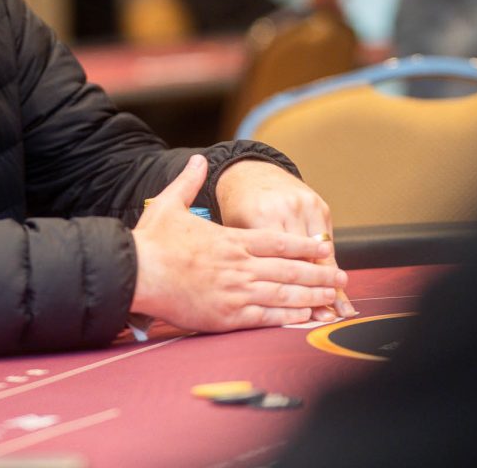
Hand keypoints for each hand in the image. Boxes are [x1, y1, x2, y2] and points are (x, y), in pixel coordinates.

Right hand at [131, 155, 346, 331]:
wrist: (136, 272)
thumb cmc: (150, 242)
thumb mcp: (169, 204)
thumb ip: (188, 182)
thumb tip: (198, 160)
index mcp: (230, 240)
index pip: (278, 242)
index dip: (305, 246)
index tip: (324, 248)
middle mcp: (239, 266)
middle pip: (289, 270)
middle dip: (318, 273)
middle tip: (341, 277)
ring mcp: (235, 292)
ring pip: (283, 293)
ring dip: (311, 295)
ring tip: (331, 297)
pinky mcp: (227, 316)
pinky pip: (266, 316)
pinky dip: (289, 316)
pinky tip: (305, 316)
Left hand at [217, 160, 357, 318]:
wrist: (249, 172)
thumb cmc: (236, 208)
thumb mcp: (231, 230)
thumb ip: (243, 258)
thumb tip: (250, 297)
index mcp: (259, 215)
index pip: (278, 260)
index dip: (290, 288)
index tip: (300, 312)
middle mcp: (285, 209)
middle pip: (305, 257)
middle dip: (318, 289)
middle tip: (328, 316)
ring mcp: (305, 205)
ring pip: (321, 251)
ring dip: (331, 280)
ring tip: (342, 307)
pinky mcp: (319, 204)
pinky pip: (326, 240)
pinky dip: (330, 263)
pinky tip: (338, 284)